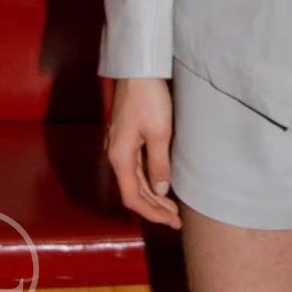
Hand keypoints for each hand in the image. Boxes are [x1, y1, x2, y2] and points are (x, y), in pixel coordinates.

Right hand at [102, 78, 181, 228]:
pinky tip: (160, 182)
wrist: (138, 70)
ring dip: (152, 194)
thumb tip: (160, 190)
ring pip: (134, 179)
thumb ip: (159, 164)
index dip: (152, 212)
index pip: (133, 197)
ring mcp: (118, 145)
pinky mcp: (125, 136)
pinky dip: (148, 179)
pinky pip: (136, 166)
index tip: (171, 220)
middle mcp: (115, 154)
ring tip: (171, 206)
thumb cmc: (149, 100)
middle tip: (176, 218)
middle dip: (154, 206)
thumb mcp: (159, 133)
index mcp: (120, 157)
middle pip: (133, 190)